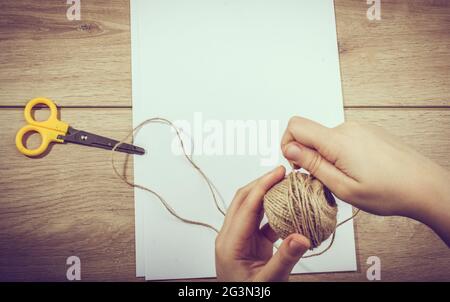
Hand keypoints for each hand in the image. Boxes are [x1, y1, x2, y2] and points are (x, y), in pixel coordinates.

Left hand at [215, 166, 310, 280]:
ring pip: (251, 208)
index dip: (262, 186)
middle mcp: (230, 237)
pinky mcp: (249, 243)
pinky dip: (274, 213)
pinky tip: (289, 209)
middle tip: (283, 173)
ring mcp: (239, 239)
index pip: (246, 206)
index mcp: (229, 244)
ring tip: (286, 185)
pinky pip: (261, 222)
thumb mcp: (268, 282)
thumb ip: (285, 259)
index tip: (278, 173)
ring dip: (267, 195)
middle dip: (262, 183)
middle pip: (244, 200)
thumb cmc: (247, 296)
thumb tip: (301, 237)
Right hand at [281, 116, 449, 244]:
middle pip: (310, 133)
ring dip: (325, 157)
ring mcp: (359, 128)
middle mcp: (347, 128)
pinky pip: (341, 139)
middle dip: (309, 156)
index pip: (296, 126)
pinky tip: (355, 171)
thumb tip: (290, 148)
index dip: (287, 144)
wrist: (424, 186)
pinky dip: (339, 154)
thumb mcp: (343, 187)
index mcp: (338, 141)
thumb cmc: (389, 191)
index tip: (296, 164)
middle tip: (324, 180)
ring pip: (326, 139)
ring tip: (344, 178)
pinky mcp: (367, 131)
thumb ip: (313, 165)